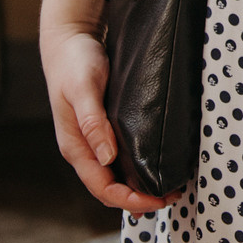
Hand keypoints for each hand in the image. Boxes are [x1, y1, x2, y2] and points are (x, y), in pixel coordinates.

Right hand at [40, 0, 173, 212]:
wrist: (69, 40)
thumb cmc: (74, 63)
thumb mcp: (83, 89)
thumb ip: (93, 122)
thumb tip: (107, 157)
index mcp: (75, 146)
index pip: (102, 188)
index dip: (129, 200)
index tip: (158, 201)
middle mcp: (83, 149)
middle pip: (109, 188)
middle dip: (138, 199)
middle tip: (173, 197)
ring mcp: (92, 140)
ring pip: (114, 176)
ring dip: (138, 187)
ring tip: (168, 188)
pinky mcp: (102, 128)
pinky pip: (119, 158)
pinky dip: (135, 169)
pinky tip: (154, 166)